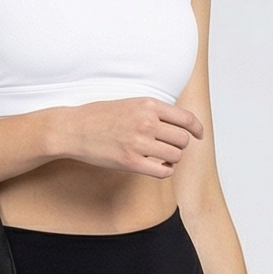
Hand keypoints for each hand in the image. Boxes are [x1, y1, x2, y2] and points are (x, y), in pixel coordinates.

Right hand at [54, 97, 206, 178]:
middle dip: (180, 145)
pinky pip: (162, 171)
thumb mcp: (129, 102)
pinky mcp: (131, 161)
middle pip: (183, 139)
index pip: (186, 118)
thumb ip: (152, 111)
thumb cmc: (98, 116)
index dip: (197, 129)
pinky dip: (165, 171)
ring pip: (175, 156)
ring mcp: (139, 142)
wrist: (73, 129)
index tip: (199, 135)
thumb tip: (176, 122)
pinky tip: (157, 167)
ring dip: (172, 159)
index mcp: (148, 105)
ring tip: (161, 157)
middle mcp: (146, 122)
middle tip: (170, 147)